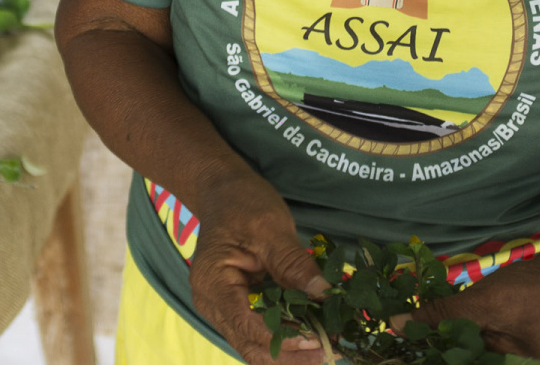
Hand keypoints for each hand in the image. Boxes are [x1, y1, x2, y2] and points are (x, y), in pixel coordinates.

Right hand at [187, 175, 329, 364]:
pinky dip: (282, 338)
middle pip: (248, 344)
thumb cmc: (242, 202)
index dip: (282, 338)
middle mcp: (212, 302)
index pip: (246, 324)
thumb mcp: (271, 226)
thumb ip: (294, 263)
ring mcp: (222, 307)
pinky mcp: (236, 305)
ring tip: (323, 352)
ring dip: (286, 352)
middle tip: (327, 354)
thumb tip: (324, 293)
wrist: (223, 190)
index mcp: (213, 282)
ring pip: (253, 344)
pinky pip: (257, 331)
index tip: (317, 339)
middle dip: (287, 355)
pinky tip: (309, 338)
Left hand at [396, 240, 539, 363]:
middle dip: (432, 357)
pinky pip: (464, 357)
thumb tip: (394, 324)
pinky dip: (445, 348)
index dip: (431, 361)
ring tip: (404, 346)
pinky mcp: (492, 359)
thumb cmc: (530, 292)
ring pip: (458, 361)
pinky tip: (421, 339)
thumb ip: (440, 315)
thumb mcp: (481, 302)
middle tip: (394, 354)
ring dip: (435, 354)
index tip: (397, 361)